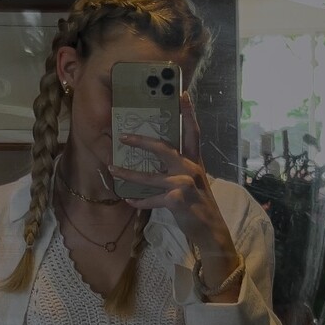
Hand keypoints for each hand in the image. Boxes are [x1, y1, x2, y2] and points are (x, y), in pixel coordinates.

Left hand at [121, 95, 241, 293]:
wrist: (212, 231)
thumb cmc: (199, 206)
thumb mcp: (194, 182)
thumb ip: (179, 169)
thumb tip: (157, 162)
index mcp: (195, 161)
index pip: (193, 132)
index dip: (188, 112)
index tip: (182, 93)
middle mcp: (190, 168)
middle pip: (163, 148)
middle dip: (141, 141)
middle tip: (123, 136)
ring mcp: (183, 184)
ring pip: (149, 177)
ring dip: (128, 174)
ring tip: (112, 168)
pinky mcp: (177, 200)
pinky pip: (151, 199)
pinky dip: (138, 201)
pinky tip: (128, 199)